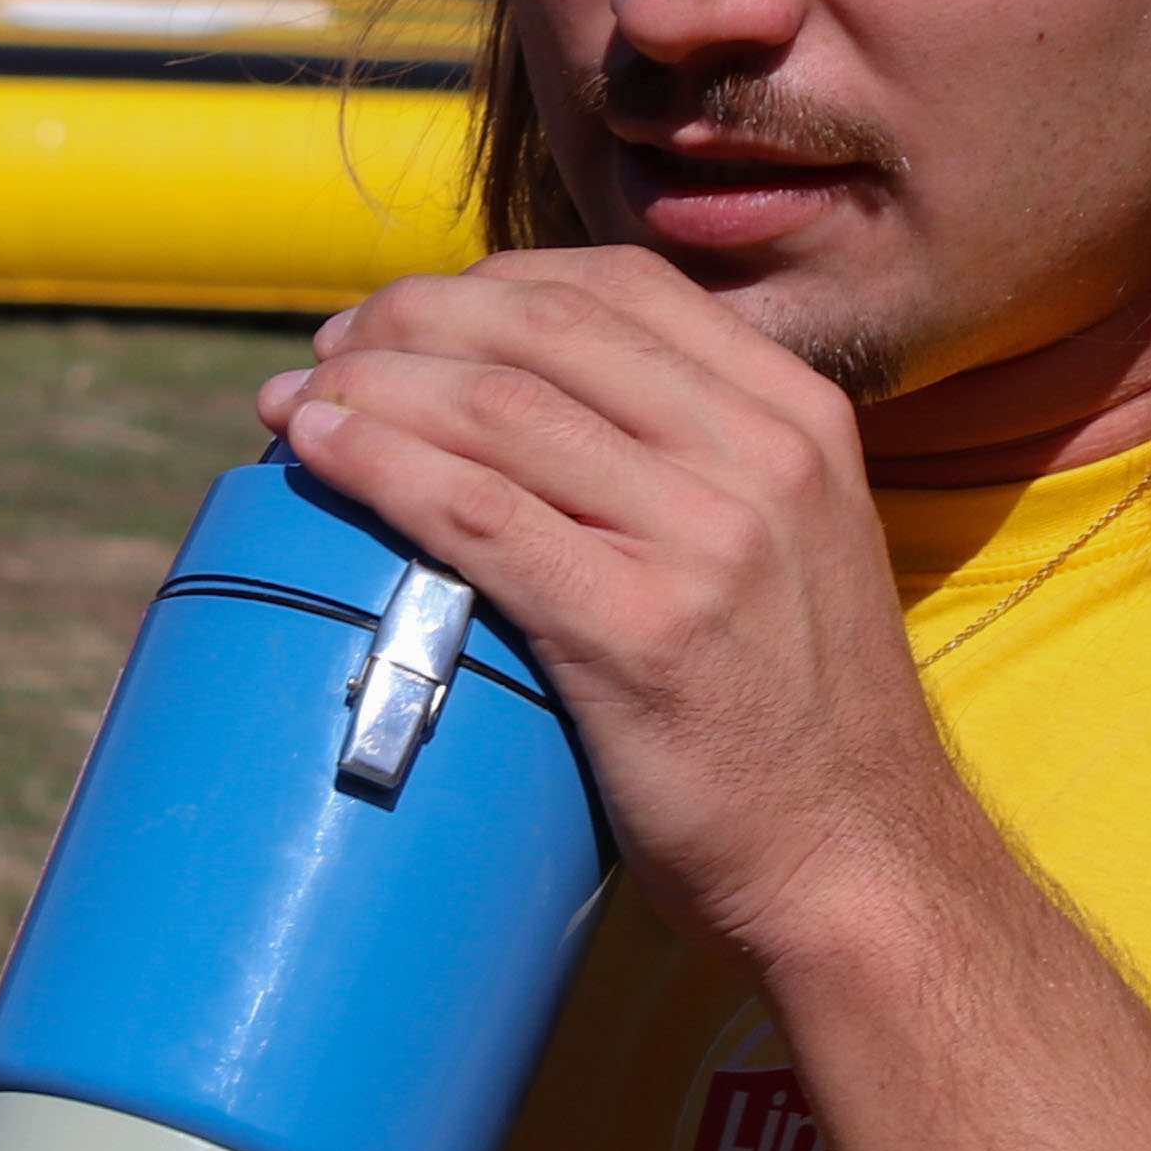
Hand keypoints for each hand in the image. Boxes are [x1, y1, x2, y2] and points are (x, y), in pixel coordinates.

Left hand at [256, 249, 967, 967]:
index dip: (487, 282)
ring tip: (293, 406)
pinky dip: (380, 464)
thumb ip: (703, 467)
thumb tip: (545, 418)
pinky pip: (477, 510)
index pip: (619, 287)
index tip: (407, 319)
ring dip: (370, 388)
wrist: (856, 868)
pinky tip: (320, 451)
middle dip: (410, 322)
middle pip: (544, 327)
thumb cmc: (796, 726)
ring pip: (497, 407)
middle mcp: (761, 455)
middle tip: (329, 359)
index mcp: (798, 417)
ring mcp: (704, 538)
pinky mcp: (637, 628)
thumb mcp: (791, 546)